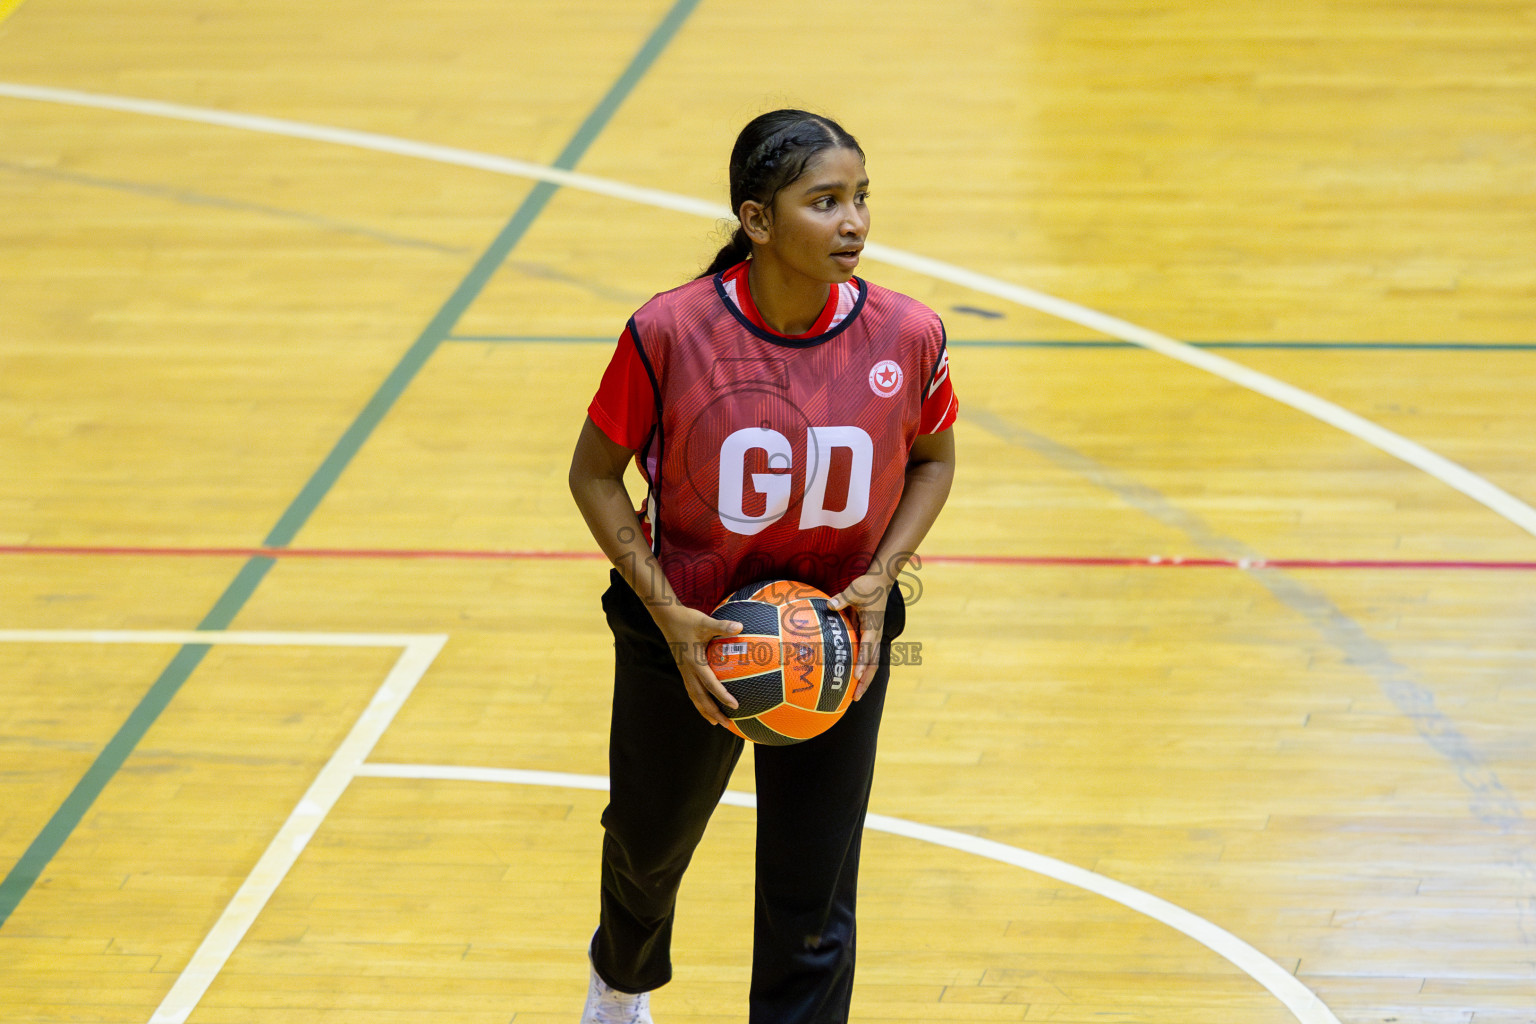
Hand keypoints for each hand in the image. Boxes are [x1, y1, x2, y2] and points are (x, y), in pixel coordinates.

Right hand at [650, 603, 744, 725]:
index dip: (722, 696)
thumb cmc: (688, 619)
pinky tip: (705, 705)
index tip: (735, 706)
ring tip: (716, 723)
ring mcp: (684, 671)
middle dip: (714, 712)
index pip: (710, 684)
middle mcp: (688, 670)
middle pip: (701, 698)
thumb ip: (722, 626)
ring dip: (705, 711)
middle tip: (727, 725)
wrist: (667, 618)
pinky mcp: (683, 669)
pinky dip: (699, 701)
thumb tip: (740, 627)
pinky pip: (692, 690)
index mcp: (694, 662)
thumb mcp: (705, 622)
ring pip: (694, 696)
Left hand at [826, 574, 890, 699]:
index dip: (862, 663)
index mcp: (873, 627)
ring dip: (865, 680)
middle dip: (865, 682)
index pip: (868, 648)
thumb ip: (843, 599)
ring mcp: (874, 638)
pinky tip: (853, 680)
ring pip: (871, 663)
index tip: (856, 676)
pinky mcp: (870, 637)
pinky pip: (866, 657)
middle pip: (873, 664)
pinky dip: (861, 670)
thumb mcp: (855, 590)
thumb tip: (830, 605)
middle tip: (855, 698)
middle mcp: (876, 636)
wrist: (881, 582)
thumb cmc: (868, 586)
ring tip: (855, 696)